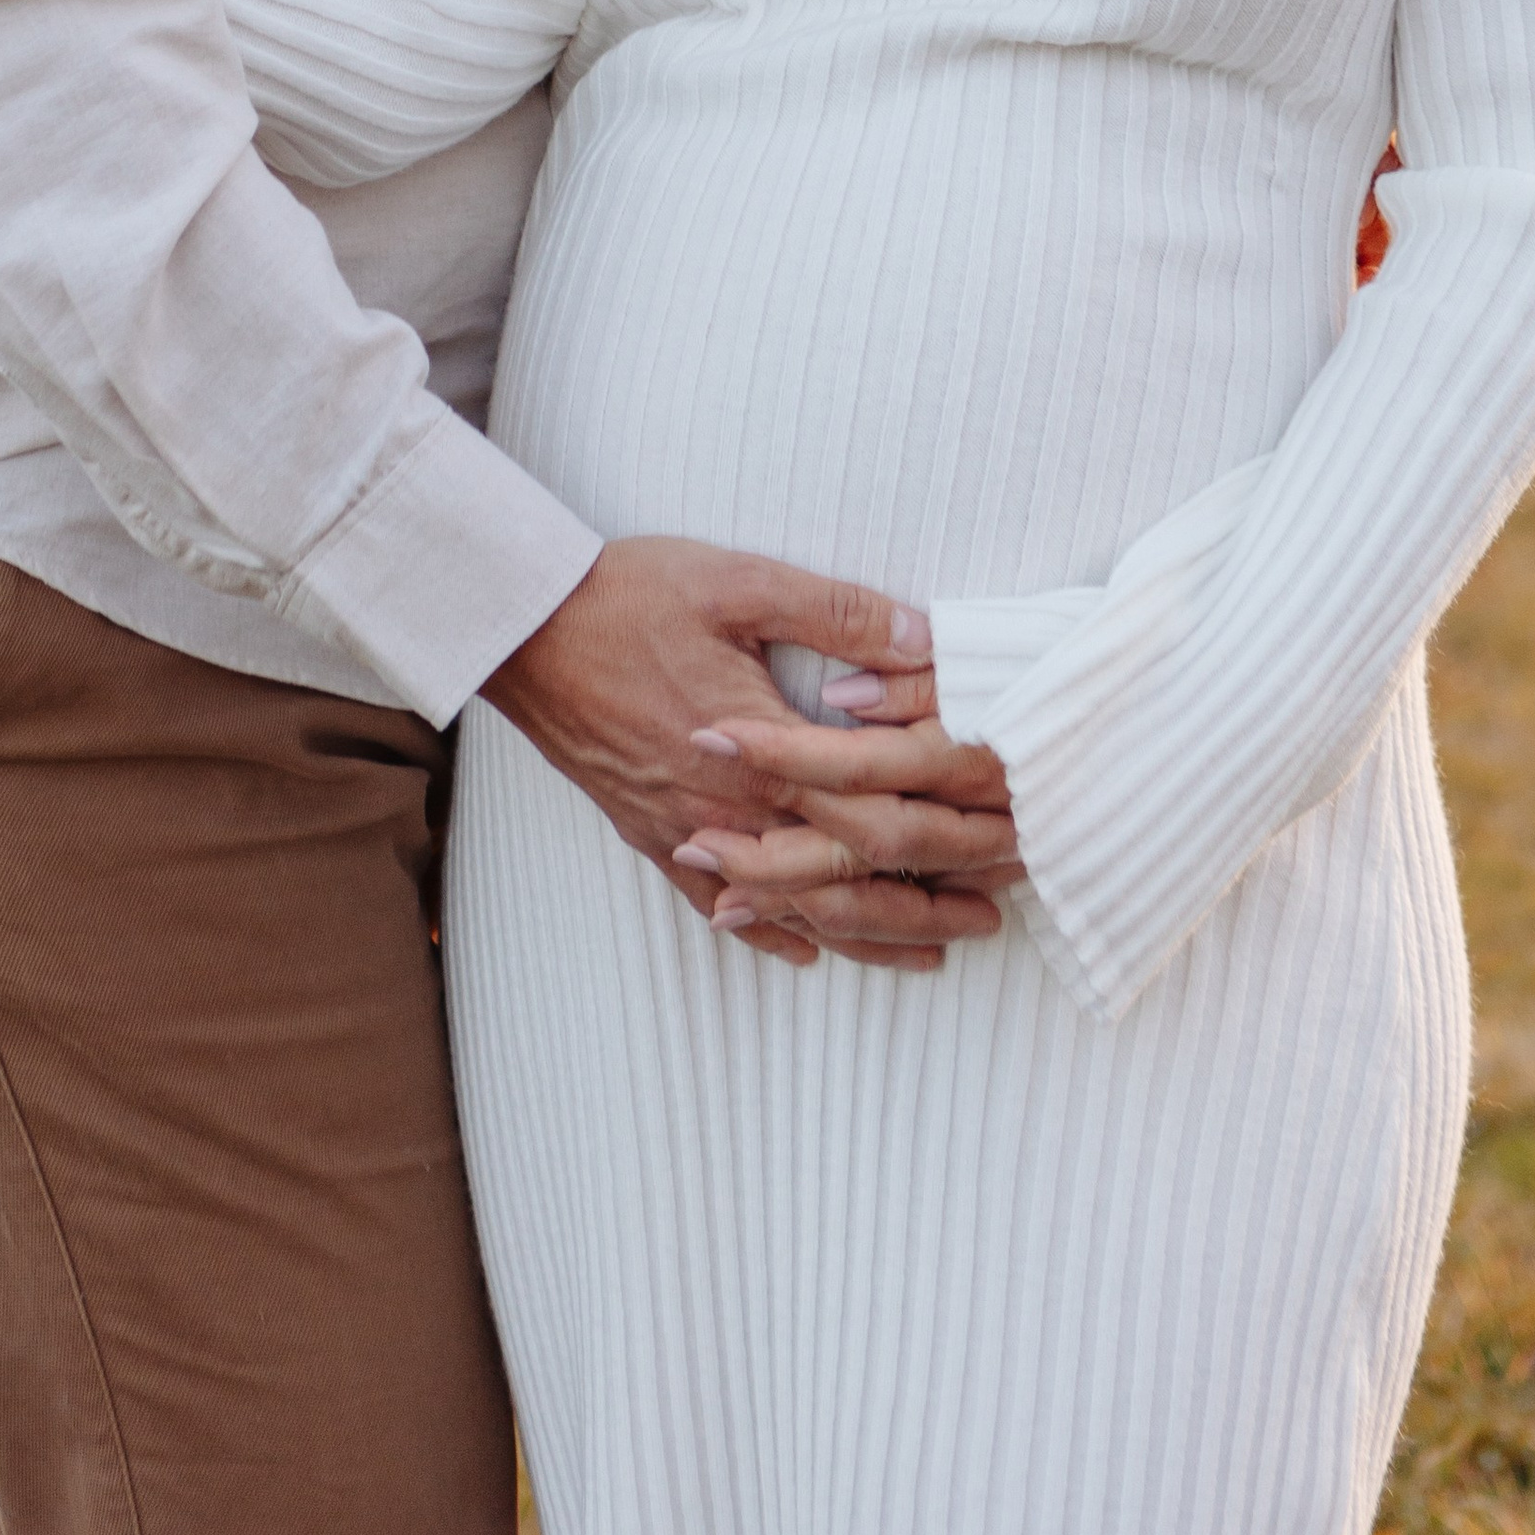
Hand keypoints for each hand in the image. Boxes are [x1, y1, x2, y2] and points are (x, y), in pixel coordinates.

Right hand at [482, 538, 1006, 973]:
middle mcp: (735, 809)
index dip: (953, 830)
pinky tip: (809, 952)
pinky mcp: (652, 836)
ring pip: (795, 906)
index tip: (1010, 840)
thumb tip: (924, 637)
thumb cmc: (629, 594)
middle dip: (932, 898)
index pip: (882, 809)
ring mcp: (691, 832)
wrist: (523, 629)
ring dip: (869, 932)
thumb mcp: (739, 582)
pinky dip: (773, 934)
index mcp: (768, 750)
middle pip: (851, 874)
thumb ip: (835, 613)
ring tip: (934, 949)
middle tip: (1000, 909)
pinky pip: (721, 906)